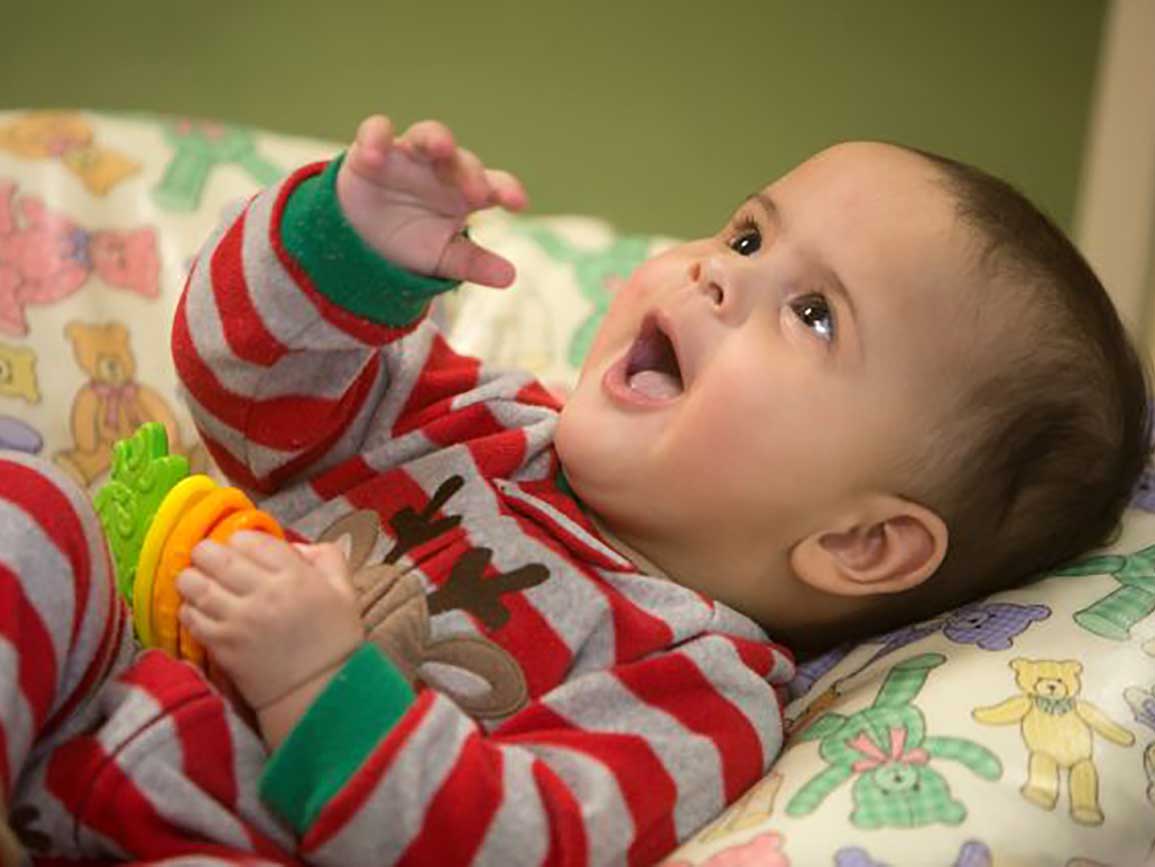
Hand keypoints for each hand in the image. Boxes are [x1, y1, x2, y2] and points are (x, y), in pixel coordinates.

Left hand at [177, 533, 363, 710]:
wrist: (319, 692)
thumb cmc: (334, 639)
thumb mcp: (345, 590)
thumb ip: (326, 557)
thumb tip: (295, 547)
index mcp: (295, 576)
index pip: (249, 540)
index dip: (241, 541)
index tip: (243, 550)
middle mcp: (263, 593)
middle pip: (214, 556)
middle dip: (208, 553)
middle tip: (211, 560)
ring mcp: (238, 620)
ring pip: (194, 583)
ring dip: (192, 578)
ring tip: (200, 582)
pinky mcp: (221, 645)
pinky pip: (190, 616)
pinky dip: (189, 608)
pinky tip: (201, 610)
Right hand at [336, 114, 528, 287]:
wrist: (366, 238)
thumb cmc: (414, 240)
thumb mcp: (444, 258)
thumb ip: (473, 263)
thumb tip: (509, 277)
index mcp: (467, 192)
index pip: (495, 185)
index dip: (506, 190)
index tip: (518, 204)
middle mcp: (442, 167)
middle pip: (462, 161)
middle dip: (470, 174)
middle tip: (478, 193)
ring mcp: (409, 155)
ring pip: (425, 135)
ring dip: (434, 137)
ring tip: (440, 146)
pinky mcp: (371, 151)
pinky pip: (375, 132)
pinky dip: (375, 140)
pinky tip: (373, 159)